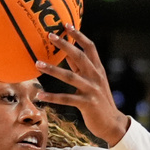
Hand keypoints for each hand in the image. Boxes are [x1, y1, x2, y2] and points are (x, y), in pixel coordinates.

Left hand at [35, 26, 129, 144]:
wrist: (113, 124)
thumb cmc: (100, 102)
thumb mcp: (93, 83)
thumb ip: (81, 69)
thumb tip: (67, 54)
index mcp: (98, 70)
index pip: (89, 48)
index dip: (78, 35)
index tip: (66, 25)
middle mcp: (96, 77)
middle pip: (80, 57)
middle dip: (64, 45)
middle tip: (50, 36)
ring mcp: (92, 90)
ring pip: (70, 76)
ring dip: (52, 69)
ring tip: (37, 64)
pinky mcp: (87, 104)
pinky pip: (67, 99)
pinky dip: (53, 97)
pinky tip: (40, 96)